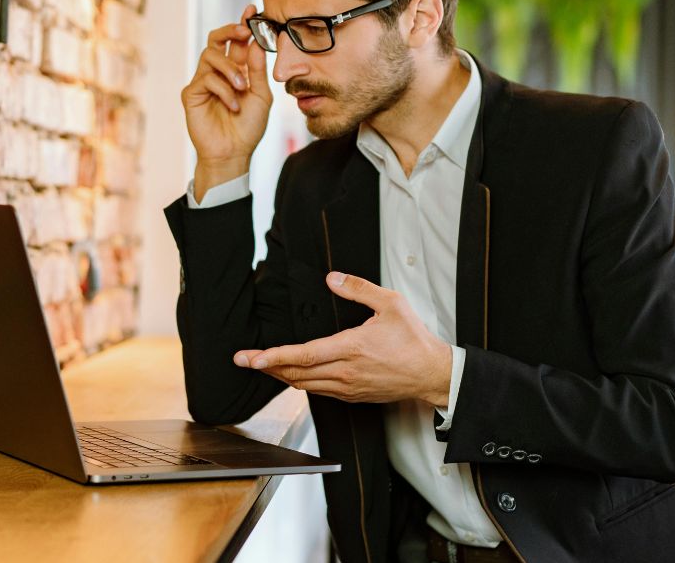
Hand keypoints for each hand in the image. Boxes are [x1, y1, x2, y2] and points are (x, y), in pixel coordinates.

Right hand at [181, 5, 271, 196]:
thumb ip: (258, 69)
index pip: (237, 42)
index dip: (243, 25)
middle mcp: (218, 72)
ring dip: (230, 69)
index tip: (252, 10)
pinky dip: (223, 90)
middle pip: (216, 39)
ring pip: (210, 56)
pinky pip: (206, 79)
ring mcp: (203, 82)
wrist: (234, 154)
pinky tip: (233, 105)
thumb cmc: (248, 128)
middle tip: (244, 31)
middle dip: (230, 30)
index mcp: (237, 70)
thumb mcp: (261, 96)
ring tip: (242, 88)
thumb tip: (256, 41)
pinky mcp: (191, 93)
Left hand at [233, 272, 453, 406]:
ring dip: (280, 375)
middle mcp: (346, 372)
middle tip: (243, 360)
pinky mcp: (353, 396)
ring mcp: (348, 387)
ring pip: (304, 385)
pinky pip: (318, 391)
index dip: (274, 356)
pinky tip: (292, 375)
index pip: (304, 354)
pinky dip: (300, 382)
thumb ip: (359, 289)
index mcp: (352, 348)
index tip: (252, 357)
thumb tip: (333, 278)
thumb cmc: (414, 340)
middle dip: (266, 367)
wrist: (431, 374)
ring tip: (262, 366)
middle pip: (296, 373)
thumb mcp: (390, 303)